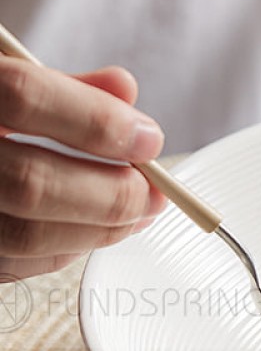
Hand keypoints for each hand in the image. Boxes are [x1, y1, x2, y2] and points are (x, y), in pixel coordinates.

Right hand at [0, 60, 166, 279]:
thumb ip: (59, 86)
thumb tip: (126, 93)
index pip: (21, 96)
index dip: (95, 121)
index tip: (148, 138)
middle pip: (30, 182)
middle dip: (110, 192)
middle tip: (156, 191)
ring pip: (26, 235)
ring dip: (99, 229)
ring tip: (139, 212)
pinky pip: (13, 265)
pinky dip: (65, 250)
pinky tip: (91, 230)